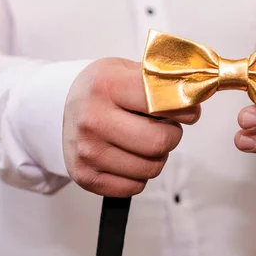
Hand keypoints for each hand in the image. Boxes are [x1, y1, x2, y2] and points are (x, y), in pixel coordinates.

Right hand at [63, 58, 200, 196]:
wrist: (56, 107)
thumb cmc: (100, 89)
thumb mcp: (124, 69)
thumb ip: (160, 79)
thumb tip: (198, 90)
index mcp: (106, 86)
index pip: (162, 101)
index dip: (185, 108)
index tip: (189, 110)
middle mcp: (93, 119)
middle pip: (159, 142)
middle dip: (172, 135)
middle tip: (166, 127)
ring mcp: (87, 151)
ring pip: (150, 168)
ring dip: (157, 157)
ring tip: (144, 140)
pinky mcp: (85, 176)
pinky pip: (134, 187)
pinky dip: (140, 175)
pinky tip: (129, 156)